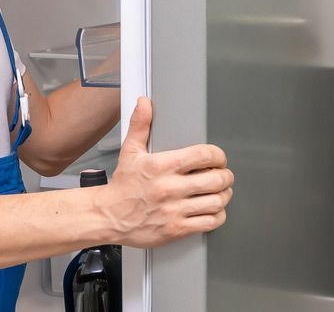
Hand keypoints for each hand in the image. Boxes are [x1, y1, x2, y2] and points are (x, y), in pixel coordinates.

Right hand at [96, 97, 232, 247]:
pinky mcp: (176, 229)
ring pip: (216, 202)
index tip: (218, 158)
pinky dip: (217, 215)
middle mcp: (170, 188)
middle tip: (223, 175)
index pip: (203, 155)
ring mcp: (174, 210)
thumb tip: (144, 103)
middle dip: (225, 176)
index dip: (218, 155)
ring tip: (221, 192)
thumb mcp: (129, 151)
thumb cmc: (122, 186)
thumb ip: (140, 125)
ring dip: (224, 195)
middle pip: (216, 179)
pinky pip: (209, 222)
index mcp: (162, 166)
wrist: (108, 216)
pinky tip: (213, 210)